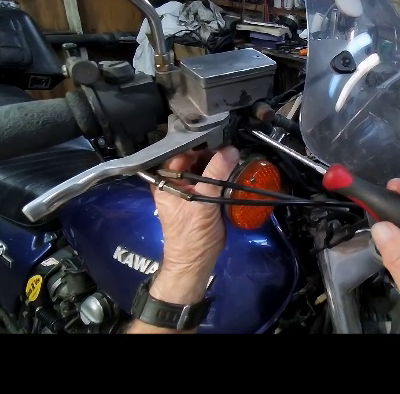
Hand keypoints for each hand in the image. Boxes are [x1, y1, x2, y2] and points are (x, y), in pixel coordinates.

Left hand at [150, 146, 239, 303]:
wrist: (198, 261)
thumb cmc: (192, 234)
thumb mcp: (203, 202)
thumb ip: (216, 174)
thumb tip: (231, 150)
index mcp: (165, 181)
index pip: (180, 153)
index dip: (197, 144)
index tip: (217, 137)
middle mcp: (176, 182)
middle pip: (193, 159)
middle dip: (211, 151)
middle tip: (229, 144)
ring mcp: (190, 190)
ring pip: (204, 168)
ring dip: (218, 162)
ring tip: (234, 153)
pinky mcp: (204, 197)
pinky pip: (212, 180)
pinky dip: (223, 174)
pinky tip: (234, 167)